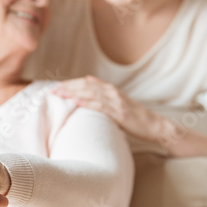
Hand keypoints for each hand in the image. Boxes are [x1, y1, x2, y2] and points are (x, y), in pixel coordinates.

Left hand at [50, 75, 164, 141]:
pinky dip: (86, 102)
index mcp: (110, 89)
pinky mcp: (118, 112)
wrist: (154, 125)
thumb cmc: (135, 117)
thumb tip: (88, 80)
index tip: (57, 86)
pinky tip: (75, 101)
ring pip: (90, 93)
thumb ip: (103, 91)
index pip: (86, 83)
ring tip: (58, 93)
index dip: (71, 84)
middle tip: (52, 89)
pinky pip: (99, 105)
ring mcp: (116, 101)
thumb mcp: (118, 101)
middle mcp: (112, 92)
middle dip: (67, 87)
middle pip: (85, 86)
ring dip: (72, 93)